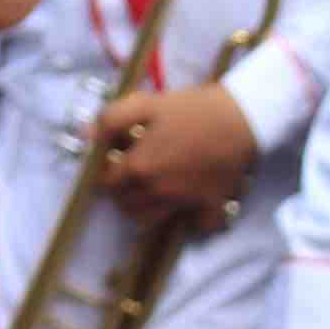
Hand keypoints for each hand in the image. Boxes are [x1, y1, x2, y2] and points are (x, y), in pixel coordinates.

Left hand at [95, 82, 257, 228]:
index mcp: (138, 168)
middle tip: (134, 176)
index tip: (116, 164)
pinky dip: (190, 219)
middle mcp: (157, 192)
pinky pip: (194, 225)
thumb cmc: (193, 108)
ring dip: (145, 210)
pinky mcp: (209, 206)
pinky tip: (190, 203)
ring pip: (150, 220)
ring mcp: (183, 203)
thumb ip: (112, 119)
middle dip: (124, 193)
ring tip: (153, 191)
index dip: (108, 173)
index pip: (107, 184)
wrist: (243, 117)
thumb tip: (86, 136)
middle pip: (126, 206)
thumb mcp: (148, 103)